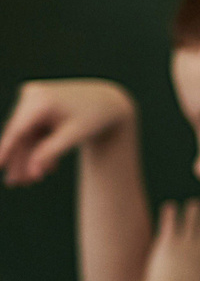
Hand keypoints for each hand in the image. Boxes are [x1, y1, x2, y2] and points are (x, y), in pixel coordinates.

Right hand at [0, 79, 135, 186]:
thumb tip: (32, 172)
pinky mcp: (36, 105)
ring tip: (30, 182)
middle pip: (20, 134)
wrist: (108, 100)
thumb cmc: (95, 117)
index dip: (6, 150)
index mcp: (40, 101)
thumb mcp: (75, 136)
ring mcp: (32, 98)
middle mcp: (32, 95)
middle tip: (15, 184)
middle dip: (19, 160)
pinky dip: (39, 148)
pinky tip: (47, 168)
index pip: (18, 130)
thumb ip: (51, 152)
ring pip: (26, 134)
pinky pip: (34, 130)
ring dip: (28, 158)